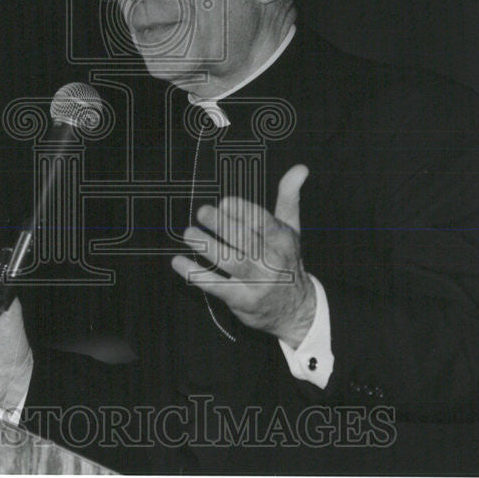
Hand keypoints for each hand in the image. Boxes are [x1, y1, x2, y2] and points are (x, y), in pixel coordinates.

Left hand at [172, 164, 316, 347]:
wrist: (296, 310)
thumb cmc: (287, 260)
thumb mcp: (291, 229)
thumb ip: (289, 197)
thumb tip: (300, 168)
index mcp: (283, 240)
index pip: (263, 223)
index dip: (244, 212)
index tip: (226, 202)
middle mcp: (272, 261)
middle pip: (245, 240)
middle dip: (222, 225)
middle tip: (202, 212)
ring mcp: (257, 282)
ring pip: (229, 261)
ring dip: (206, 246)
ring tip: (189, 233)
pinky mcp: (242, 300)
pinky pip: (215, 285)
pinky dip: (195, 274)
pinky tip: (178, 262)